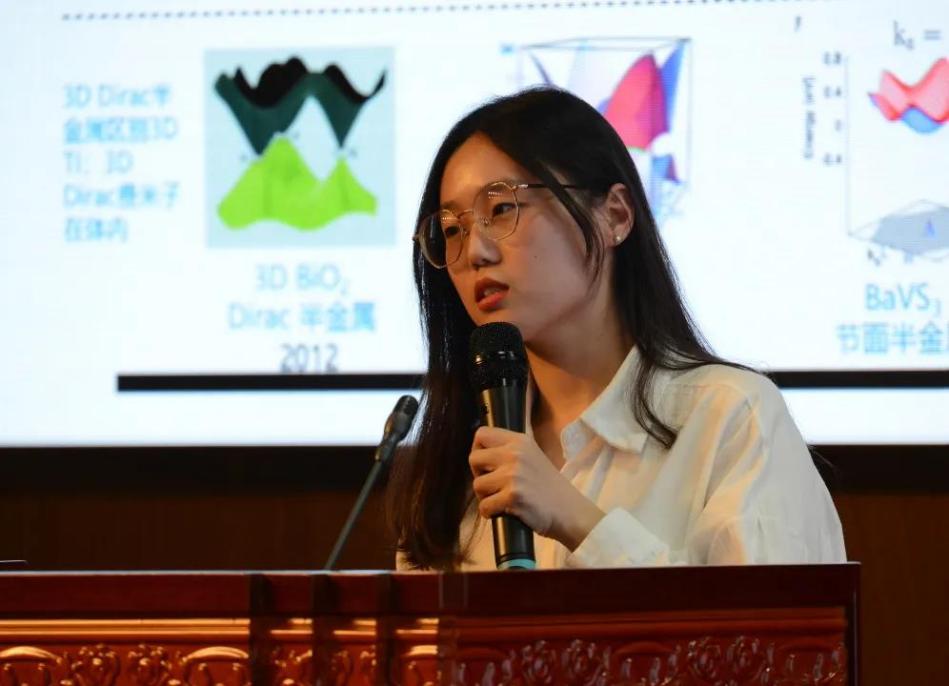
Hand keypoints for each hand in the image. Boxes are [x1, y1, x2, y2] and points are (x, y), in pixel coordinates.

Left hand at [469, 426, 604, 550]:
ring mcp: (513, 475)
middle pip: (473, 459)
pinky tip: (503, 512)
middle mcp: (515, 454)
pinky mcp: (512, 496)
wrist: (568, 511)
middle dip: (478, 475)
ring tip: (501, 499)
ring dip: (485, 496)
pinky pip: (484, 506)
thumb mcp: (531, 456)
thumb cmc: (547, 487)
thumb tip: (479, 452)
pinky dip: (490, 513)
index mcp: (519, 441)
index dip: (478, 450)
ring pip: (477, 485)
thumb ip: (508, 450)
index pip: (481, 434)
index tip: (487, 465)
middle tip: (493, 485)